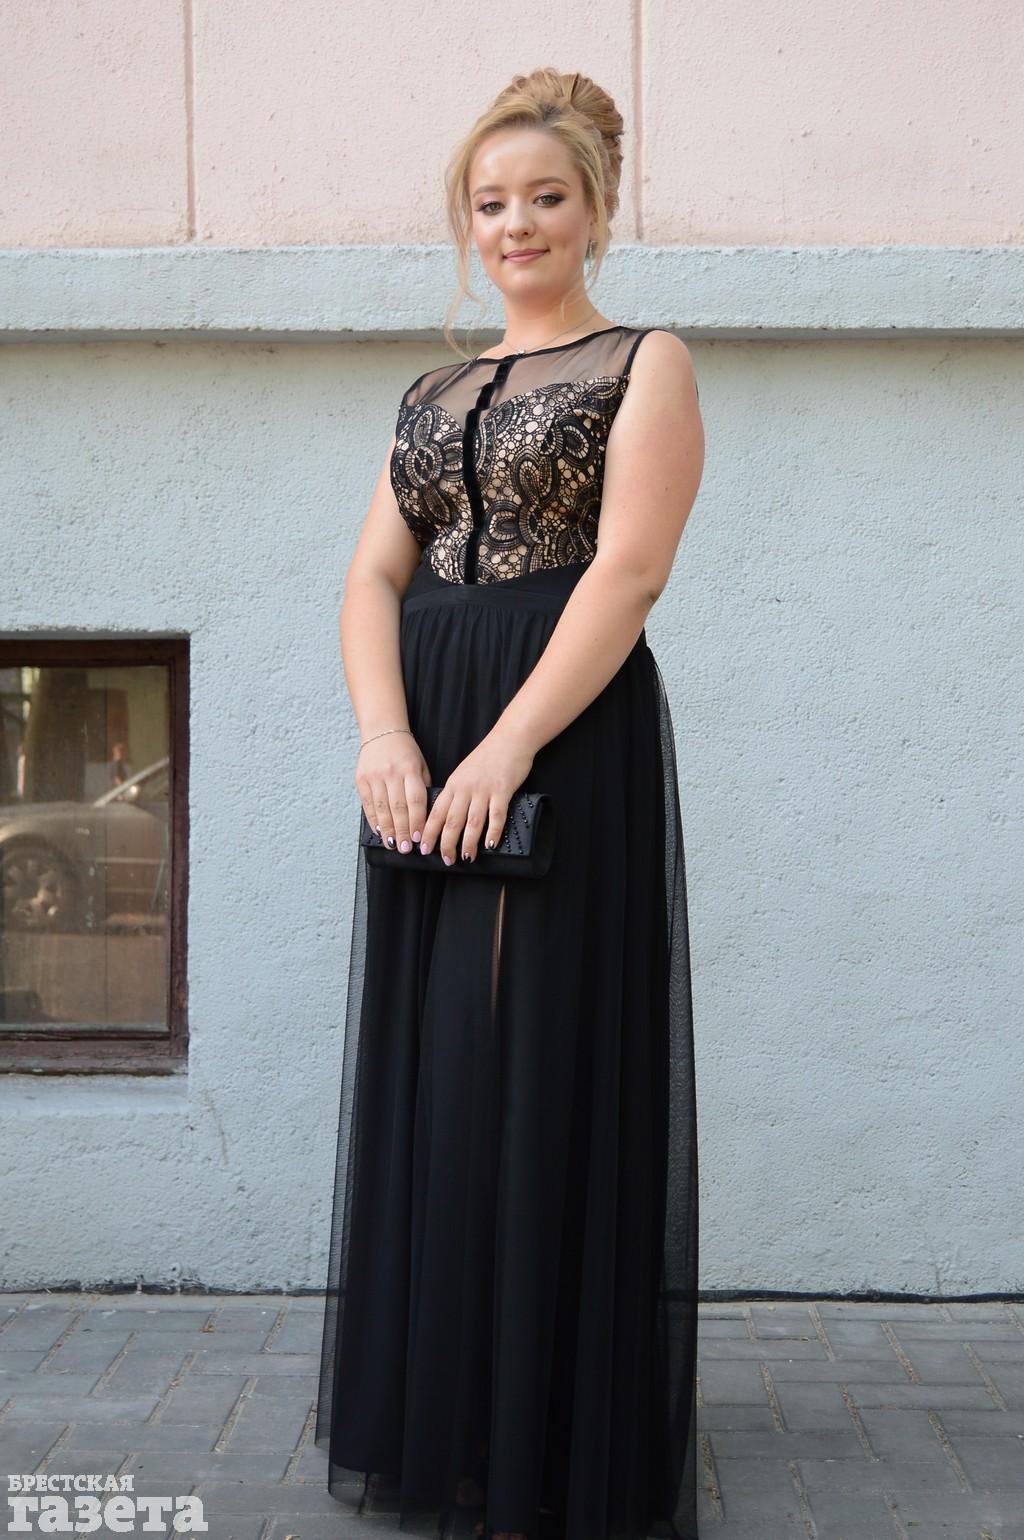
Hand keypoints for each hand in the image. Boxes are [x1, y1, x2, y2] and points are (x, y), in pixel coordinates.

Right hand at [355, 730, 430, 855]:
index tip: (417, 838)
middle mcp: (391, 772)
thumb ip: (422, 787)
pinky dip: (373, 820)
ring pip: (381, 808)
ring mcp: (374, 776)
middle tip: (405, 848)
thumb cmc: (405, 751)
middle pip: (397, 808)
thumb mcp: (420, 765)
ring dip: (387, 830)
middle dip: (402, 831)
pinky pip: (368, 804)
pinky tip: (379, 831)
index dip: (416, 821)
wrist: (381, 730)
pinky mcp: (361, 779)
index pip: (415, 800)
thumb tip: (424, 817)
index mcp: (410, 768)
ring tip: (392, 845)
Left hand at [418, 729, 534, 863]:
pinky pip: (496, 815)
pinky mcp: (503, 791)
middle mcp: (465, 788)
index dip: (429, 832)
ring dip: (468, 842)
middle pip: (451, 821)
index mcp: (453, 784)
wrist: (510, 739)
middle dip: (446, 843)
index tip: (423, 848)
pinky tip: (491, 844)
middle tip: (446, 860)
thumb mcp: (463, 773)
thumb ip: (456, 793)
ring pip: (472, 821)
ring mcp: (484, 790)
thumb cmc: (488, 758)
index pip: (436, 812)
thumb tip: (448, 817)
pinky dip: (493, 832)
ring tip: (467, 857)